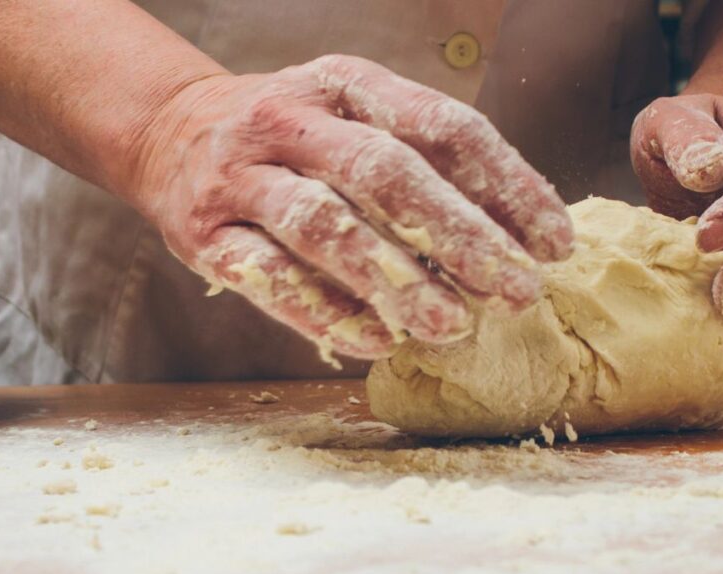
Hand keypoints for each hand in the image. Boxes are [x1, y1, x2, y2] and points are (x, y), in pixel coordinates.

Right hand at [128, 55, 573, 362]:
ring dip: (393, 279)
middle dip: (459, 235)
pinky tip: (374, 342)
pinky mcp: (203, 233)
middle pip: (385, 173)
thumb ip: (425, 160)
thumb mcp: (355, 117)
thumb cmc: (294, 137)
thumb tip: (517, 234)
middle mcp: (290, 119)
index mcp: (345, 82)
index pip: (442, 125)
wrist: (169, 133)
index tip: (553, 243)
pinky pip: (267, 278)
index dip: (506, 184)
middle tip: (516, 291)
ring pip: (324, 225)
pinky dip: (323, 312)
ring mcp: (240, 174)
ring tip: (451, 325)